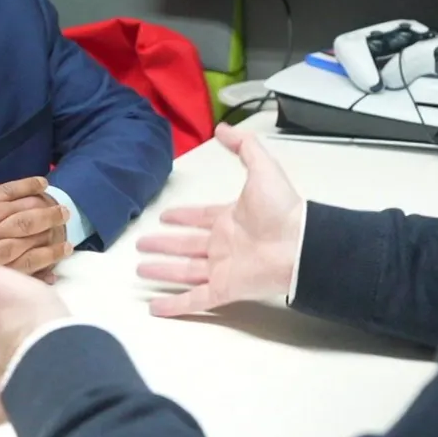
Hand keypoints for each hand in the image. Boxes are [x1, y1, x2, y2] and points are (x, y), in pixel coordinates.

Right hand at [0, 168, 62, 312]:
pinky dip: (32, 276)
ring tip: (68, 243)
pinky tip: (52, 273)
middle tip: (66, 211)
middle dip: (42, 214)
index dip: (22, 188)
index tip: (44, 183)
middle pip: (13, 221)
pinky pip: (8, 281)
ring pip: (17, 251)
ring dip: (44, 247)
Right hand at [136, 124, 304, 316]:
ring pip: (184, 272)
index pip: (200, 218)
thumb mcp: (262, 167)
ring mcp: (222, 269)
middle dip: (164, 245)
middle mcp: (223, 244)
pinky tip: (154, 308)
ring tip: (140, 270)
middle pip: (186, 246)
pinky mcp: (223, 289)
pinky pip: (194, 300)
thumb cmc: (281, 208)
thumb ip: (244, 146)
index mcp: (230, 219)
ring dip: (162, 271)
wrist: (298, 243)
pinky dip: (173, 305)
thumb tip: (223, 128)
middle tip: (142, 244)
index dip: (182, 216)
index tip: (164, 217)